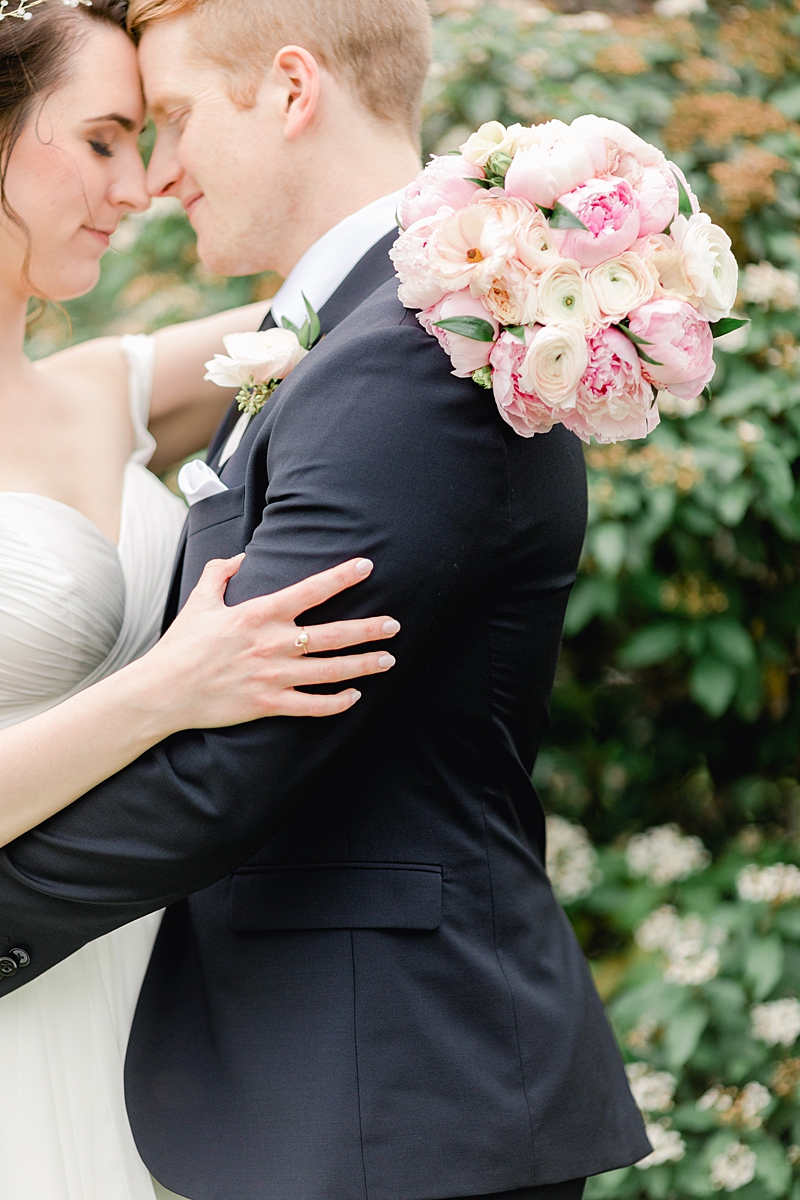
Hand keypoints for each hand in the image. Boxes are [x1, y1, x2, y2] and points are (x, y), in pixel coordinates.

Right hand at [139, 555, 398, 730]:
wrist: (163, 690)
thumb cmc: (182, 645)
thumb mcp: (199, 601)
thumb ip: (221, 573)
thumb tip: (242, 556)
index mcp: (259, 614)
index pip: (310, 590)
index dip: (341, 577)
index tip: (367, 567)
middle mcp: (273, 644)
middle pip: (333, 635)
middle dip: (368, 629)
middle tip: (394, 625)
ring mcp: (274, 676)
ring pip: (331, 671)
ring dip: (363, 665)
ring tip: (388, 659)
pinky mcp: (269, 704)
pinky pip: (313, 705)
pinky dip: (337, 702)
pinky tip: (354, 696)